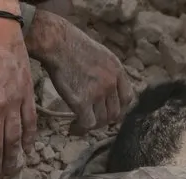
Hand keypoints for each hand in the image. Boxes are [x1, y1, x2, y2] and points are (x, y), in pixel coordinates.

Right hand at [27, 11, 133, 134]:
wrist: (57, 43)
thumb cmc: (73, 46)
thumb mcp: (101, 55)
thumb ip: (108, 72)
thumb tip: (109, 89)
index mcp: (117, 71)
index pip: (128, 98)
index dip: (120, 108)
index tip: (111, 112)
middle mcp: (111, 83)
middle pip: (116, 113)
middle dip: (106, 120)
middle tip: (94, 120)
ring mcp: (97, 93)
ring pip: (103, 120)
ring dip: (93, 125)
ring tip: (82, 123)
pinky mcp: (82, 101)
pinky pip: (88, 123)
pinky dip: (81, 129)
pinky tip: (74, 127)